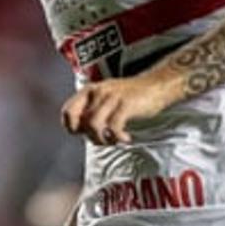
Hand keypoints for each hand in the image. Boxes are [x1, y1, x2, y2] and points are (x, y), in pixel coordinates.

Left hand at [61, 73, 179, 144]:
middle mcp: (98, 91)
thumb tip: (80, 131)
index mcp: (89, 90)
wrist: (157, 85)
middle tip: (103, 140)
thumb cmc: (131, 96)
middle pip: (82, 122)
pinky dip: (117, 137)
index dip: (71, 127)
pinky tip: (126, 138)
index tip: (83, 134)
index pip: (67, 111)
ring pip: (94, 125)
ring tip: (114, 140)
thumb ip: (92, 111)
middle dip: (91, 137)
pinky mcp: (126, 104)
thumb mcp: (106, 98)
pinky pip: (113, 127)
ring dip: (103, 139)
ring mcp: (112, 97)